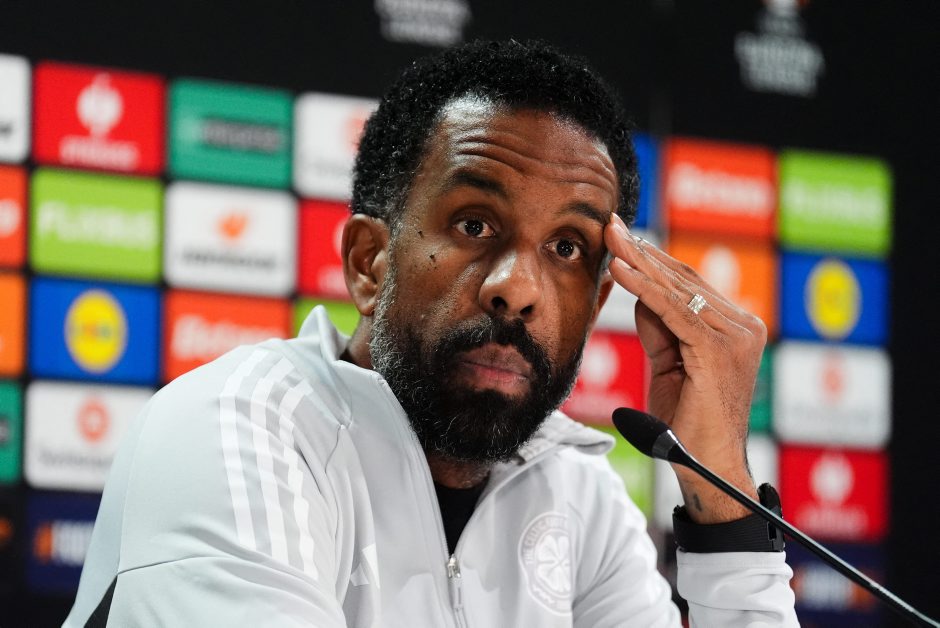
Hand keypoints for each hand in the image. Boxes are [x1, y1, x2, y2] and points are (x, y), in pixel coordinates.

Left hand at [604, 214, 765, 522]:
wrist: (705, 467)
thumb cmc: (686, 420)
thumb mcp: (668, 362)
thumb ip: (660, 326)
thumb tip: (639, 289)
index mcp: (735, 327)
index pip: (687, 284)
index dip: (652, 259)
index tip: (620, 237)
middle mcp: (743, 326)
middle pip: (683, 279)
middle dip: (641, 250)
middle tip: (610, 224)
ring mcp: (735, 337)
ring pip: (677, 290)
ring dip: (639, 262)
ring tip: (610, 238)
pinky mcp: (718, 351)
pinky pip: (673, 312)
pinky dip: (644, 289)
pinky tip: (622, 270)